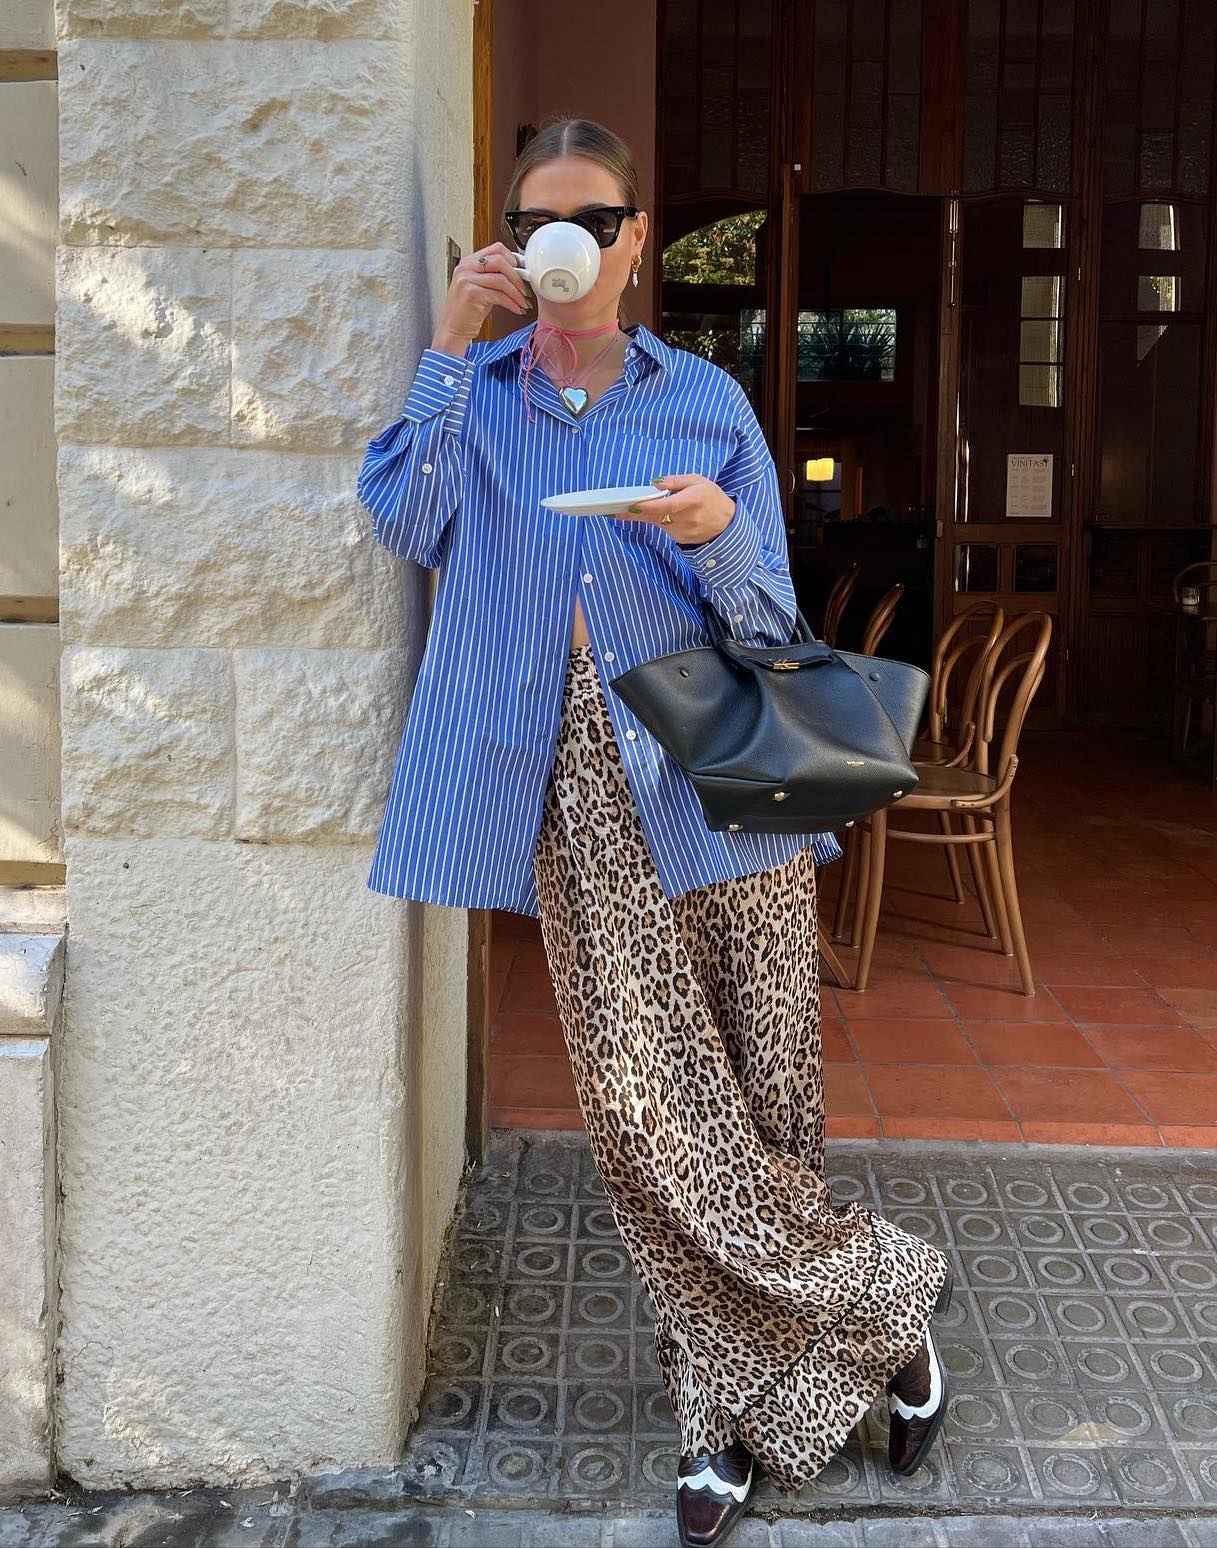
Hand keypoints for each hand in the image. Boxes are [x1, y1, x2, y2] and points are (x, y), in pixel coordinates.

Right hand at [431, 242, 532, 352]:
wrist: (452, 329)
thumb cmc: (467, 311)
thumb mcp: (480, 287)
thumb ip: (494, 276)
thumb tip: (519, 273)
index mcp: (469, 262)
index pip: (496, 249)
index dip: (513, 259)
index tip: (523, 272)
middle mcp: (466, 267)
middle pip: (500, 260)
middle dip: (517, 276)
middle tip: (526, 288)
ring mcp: (467, 280)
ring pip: (501, 279)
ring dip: (517, 292)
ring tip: (523, 302)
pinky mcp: (471, 294)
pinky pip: (499, 295)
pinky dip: (512, 303)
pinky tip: (516, 309)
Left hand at [619, 473, 735, 546]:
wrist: (727, 526)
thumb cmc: (712, 498)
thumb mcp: (699, 481)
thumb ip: (676, 481)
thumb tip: (655, 482)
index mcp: (692, 500)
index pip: (666, 506)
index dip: (647, 506)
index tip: (630, 505)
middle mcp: (686, 519)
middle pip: (654, 517)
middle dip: (632, 513)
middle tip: (611, 510)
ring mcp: (682, 531)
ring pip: (656, 522)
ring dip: (642, 515)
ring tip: (623, 508)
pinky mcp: (678, 539)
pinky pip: (662, 527)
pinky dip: (656, 519)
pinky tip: (652, 513)